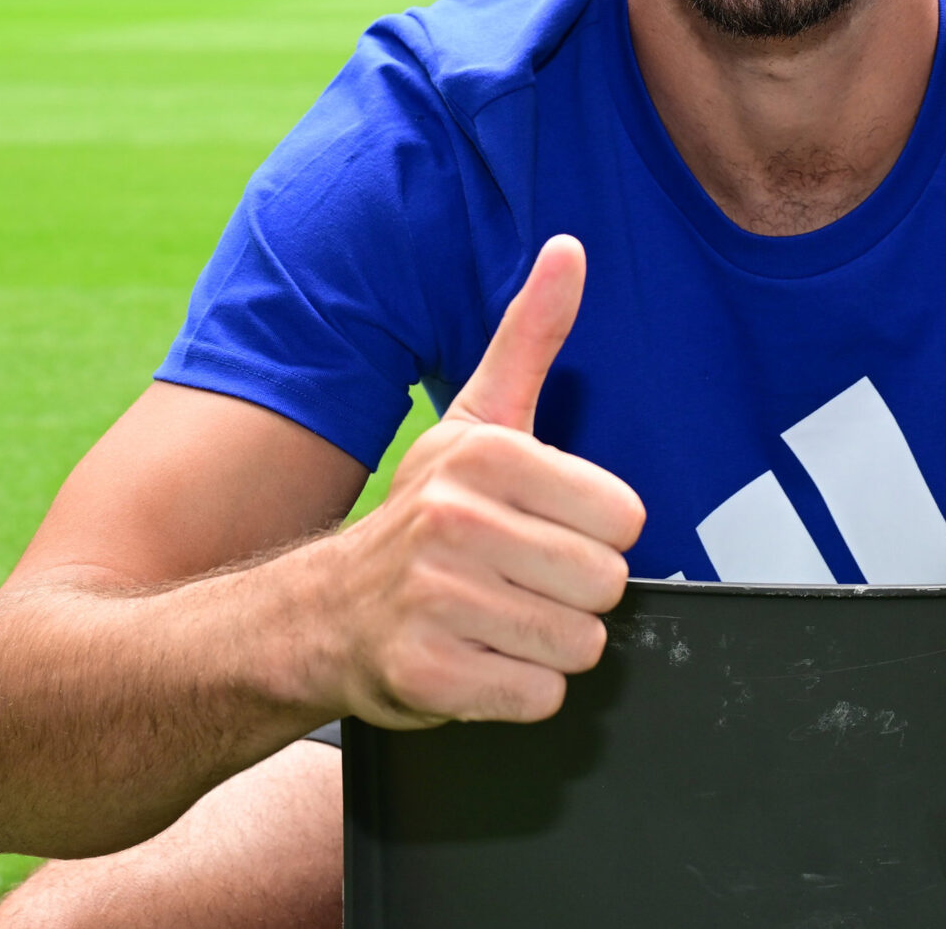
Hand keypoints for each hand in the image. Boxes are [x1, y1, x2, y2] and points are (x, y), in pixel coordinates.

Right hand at [319, 236, 644, 728]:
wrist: (321, 615)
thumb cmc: (420, 515)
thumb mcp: (475, 418)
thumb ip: (531, 335)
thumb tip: (570, 249)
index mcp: (486, 456)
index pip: (624, 519)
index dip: (593, 533)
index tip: (541, 528)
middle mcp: (457, 522)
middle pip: (606, 584)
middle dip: (573, 595)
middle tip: (517, 581)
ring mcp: (437, 600)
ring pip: (578, 645)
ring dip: (547, 646)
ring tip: (496, 619)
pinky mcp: (428, 673)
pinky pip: (537, 696)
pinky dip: (517, 692)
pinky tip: (477, 660)